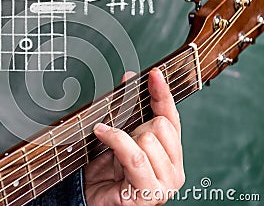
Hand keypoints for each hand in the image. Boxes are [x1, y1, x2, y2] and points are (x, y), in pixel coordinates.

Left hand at [84, 68, 184, 204]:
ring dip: (123, 139)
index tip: (154, 74)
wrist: (91, 200)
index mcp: (170, 153)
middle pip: (160, 126)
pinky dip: (114, 139)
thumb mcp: (119, 134)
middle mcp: (174, 168)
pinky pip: (134, 154)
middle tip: (120, 142)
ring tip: (113, 154)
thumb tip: (128, 78)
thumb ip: (127, 109)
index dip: (162, 93)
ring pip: (148, 139)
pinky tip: (100, 133)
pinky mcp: (150, 192)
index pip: (171, 117)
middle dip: (134, 127)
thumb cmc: (105, 171)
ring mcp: (165, 183)